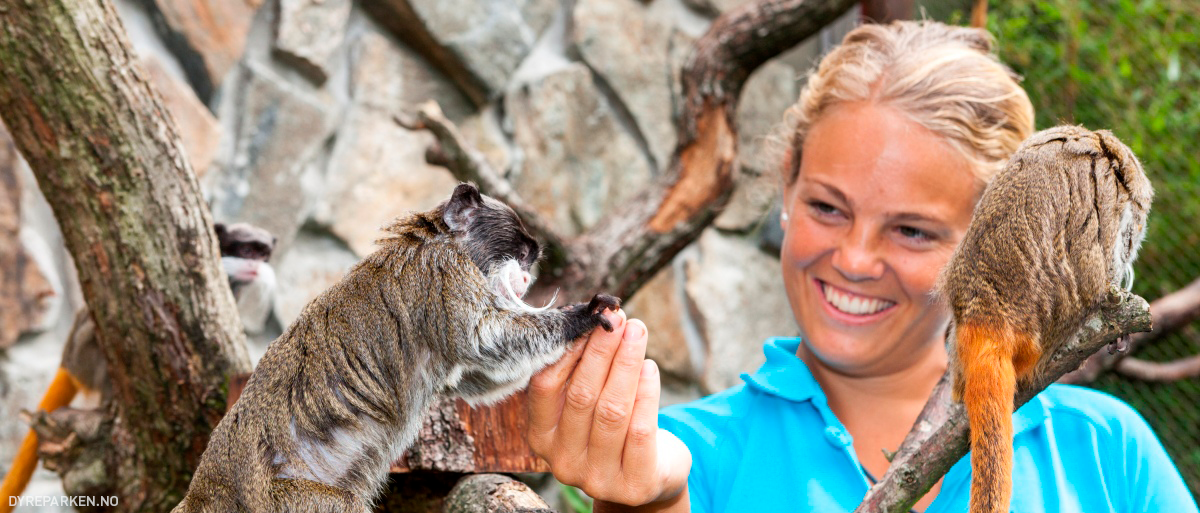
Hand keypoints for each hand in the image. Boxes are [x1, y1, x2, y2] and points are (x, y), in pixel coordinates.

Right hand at [527, 309, 690, 505]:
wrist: (647, 477)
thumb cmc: (613, 428)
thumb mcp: (587, 406)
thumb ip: (581, 372)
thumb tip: (591, 319)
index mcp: (541, 437)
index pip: (545, 387)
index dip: (567, 350)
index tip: (588, 318)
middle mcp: (563, 461)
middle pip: (582, 395)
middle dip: (601, 350)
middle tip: (617, 318)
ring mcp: (597, 478)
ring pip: (611, 411)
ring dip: (625, 364)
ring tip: (637, 332)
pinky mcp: (633, 486)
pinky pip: (640, 431)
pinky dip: (646, 394)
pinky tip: (650, 367)